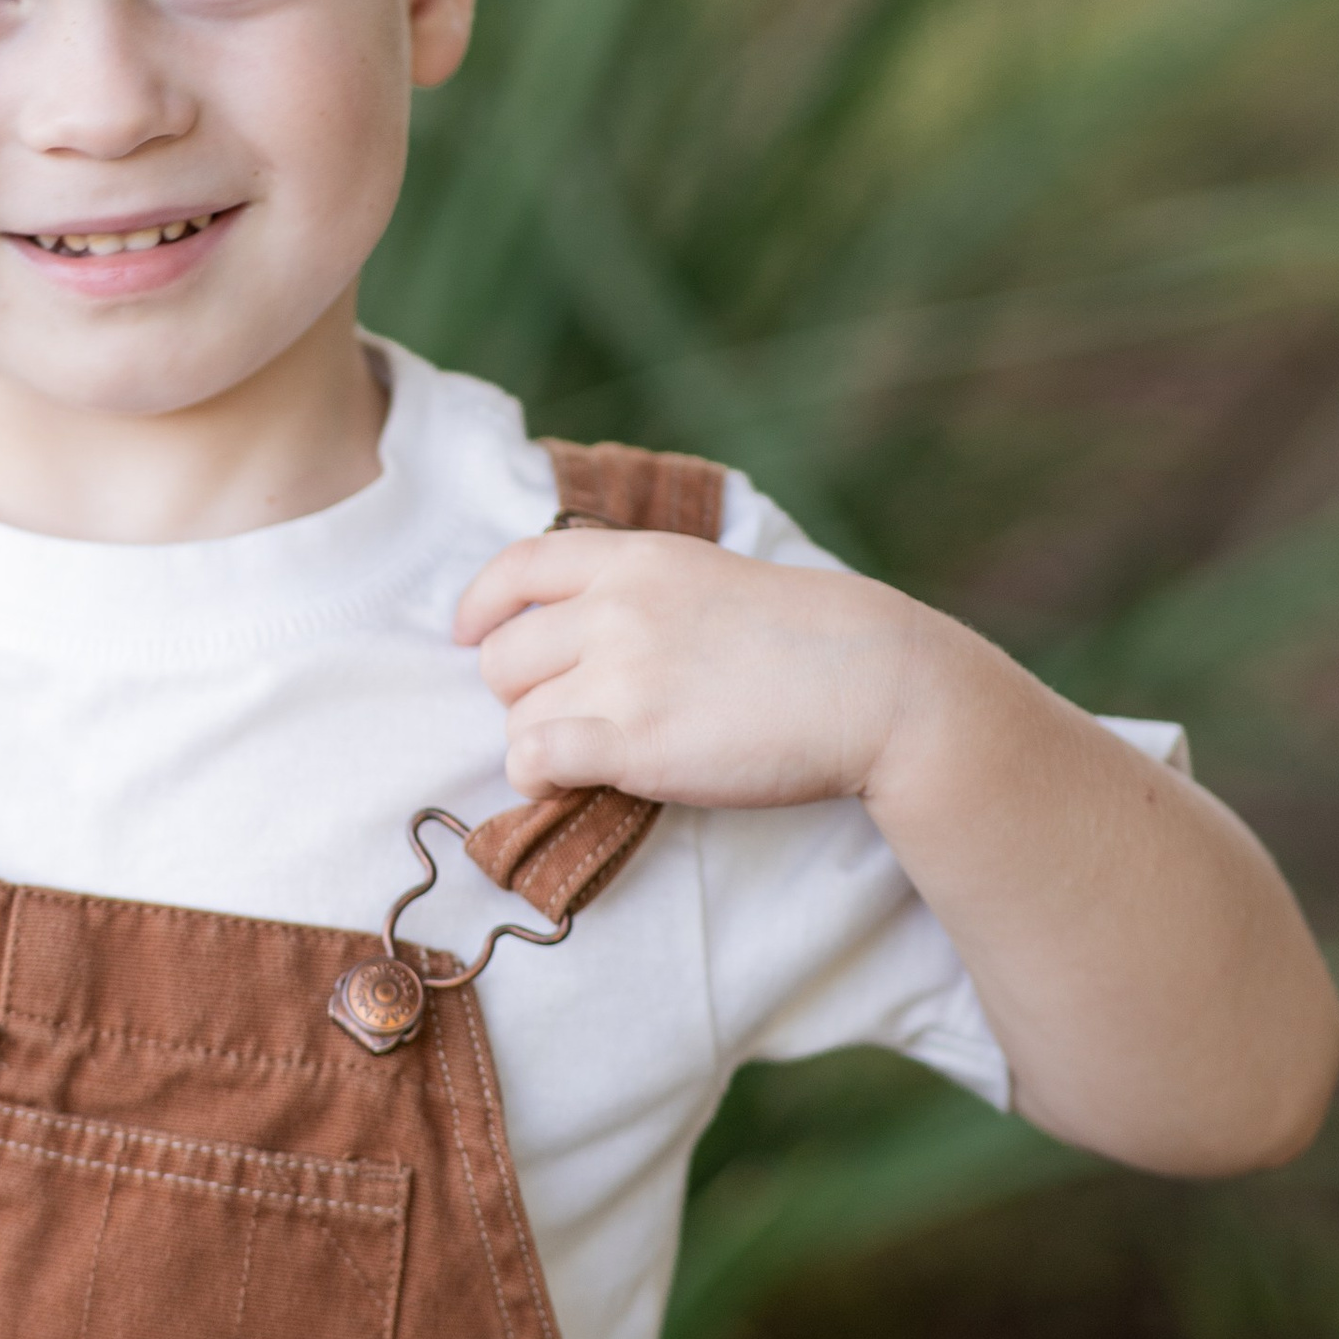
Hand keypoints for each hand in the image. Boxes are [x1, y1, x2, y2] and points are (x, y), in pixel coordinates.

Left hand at [453, 529, 938, 810]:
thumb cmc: (801, 640)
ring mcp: (623, 674)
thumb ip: (637, 590)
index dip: (479, 605)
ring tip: (592, 750)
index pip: (517, 566)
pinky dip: (542, 777)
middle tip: (572, 715)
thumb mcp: (708, 578)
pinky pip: (535, 759)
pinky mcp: (634, 742)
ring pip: (516, 715)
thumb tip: (567, 629)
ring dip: (540, 740)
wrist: (872, 684)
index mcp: (635, 558)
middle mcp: (616, 607)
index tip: (466, 634)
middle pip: (502, 656)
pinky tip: (576, 780)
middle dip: (522, 692)